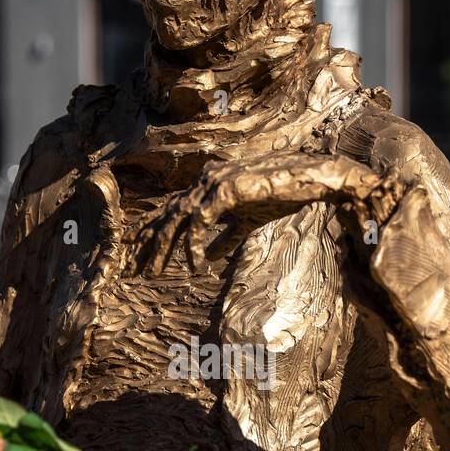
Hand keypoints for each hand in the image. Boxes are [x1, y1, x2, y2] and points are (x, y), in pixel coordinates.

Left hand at [129, 153, 381, 274]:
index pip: (173, 208)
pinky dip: (194, 245)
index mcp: (210, 184)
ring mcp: (215, 182)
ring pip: (177, 218)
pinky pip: (200, 222)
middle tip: (135, 268)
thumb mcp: (249, 221)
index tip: (139, 253)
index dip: (154, 231)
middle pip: (167, 213)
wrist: (314, 177)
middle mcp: (207, 180)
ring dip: (164, 248)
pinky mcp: (227, 189)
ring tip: (155, 272)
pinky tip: (195, 265)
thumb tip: (207, 257)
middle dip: (149, 242)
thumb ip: (226, 235)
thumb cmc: (284, 195)